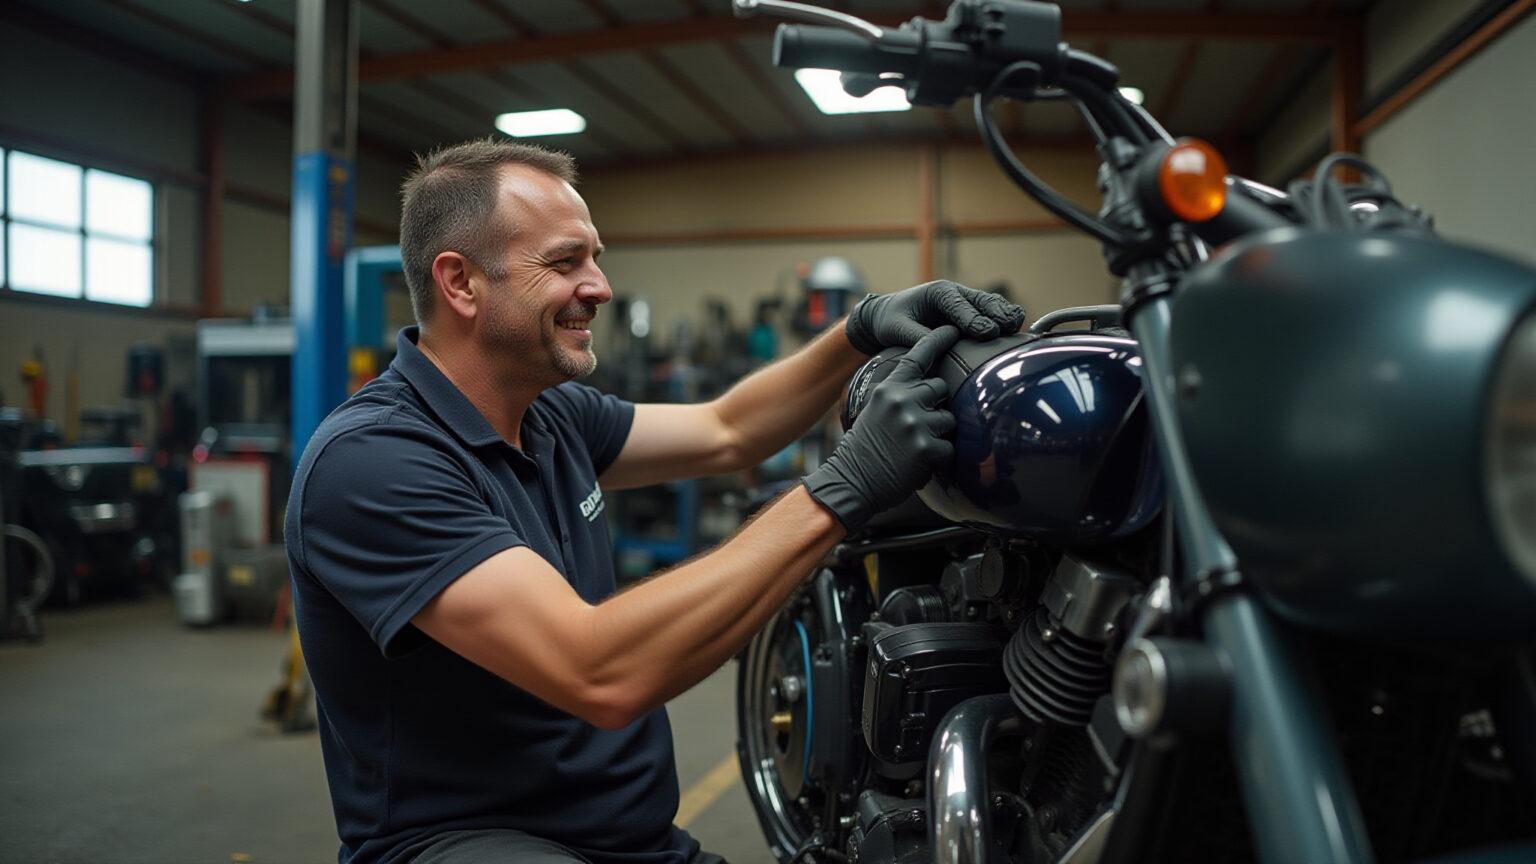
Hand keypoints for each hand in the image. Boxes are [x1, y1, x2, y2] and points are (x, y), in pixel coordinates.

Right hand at [803, 326, 960, 531]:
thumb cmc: (863, 449)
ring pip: (948, 419)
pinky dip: (939, 459)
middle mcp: (902, 400)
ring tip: (915, 448)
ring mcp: (915, 423)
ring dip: (939, 434)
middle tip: (917, 427)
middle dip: (935, 406)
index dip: (937, 341)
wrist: (850, 481)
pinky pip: (949, 448)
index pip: (918, 356)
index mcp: (889, 388)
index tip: (951, 329)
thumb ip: (898, 395)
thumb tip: (928, 388)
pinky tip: (917, 464)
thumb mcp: (874, 410)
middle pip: (940, 388)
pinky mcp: (926, 448)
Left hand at [844, 280, 1024, 353]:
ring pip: (991, 304)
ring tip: (1018, 326)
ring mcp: (966, 301)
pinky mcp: (971, 312)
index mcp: (937, 292)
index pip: (959, 304)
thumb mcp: (896, 328)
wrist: (888, 315)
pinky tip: (1017, 329)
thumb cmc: (891, 320)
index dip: (974, 319)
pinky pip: (992, 312)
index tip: (988, 332)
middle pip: (982, 301)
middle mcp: (955, 293)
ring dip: (1005, 314)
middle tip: (1009, 327)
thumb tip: (935, 348)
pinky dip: (1005, 318)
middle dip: (997, 314)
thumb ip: (916, 336)